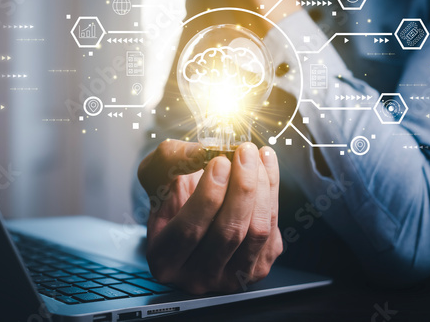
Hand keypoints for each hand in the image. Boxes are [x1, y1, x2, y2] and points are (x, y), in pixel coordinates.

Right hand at [137, 140, 282, 293]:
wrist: (191, 207)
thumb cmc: (171, 192)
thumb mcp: (156, 172)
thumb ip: (172, 159)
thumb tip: (202, 152)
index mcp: (164, 260)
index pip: (189, 231)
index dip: (208, 195)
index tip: (219, 162)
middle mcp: (196, 277)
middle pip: (228, 233)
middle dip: (241, 188)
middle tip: (244, 153)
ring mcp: (230, 277)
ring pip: (256, 233)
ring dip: (262, 189)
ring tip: (256, 155)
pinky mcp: (257, 267)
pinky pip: (273, 230)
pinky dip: (273, 194)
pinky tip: (266, 168)